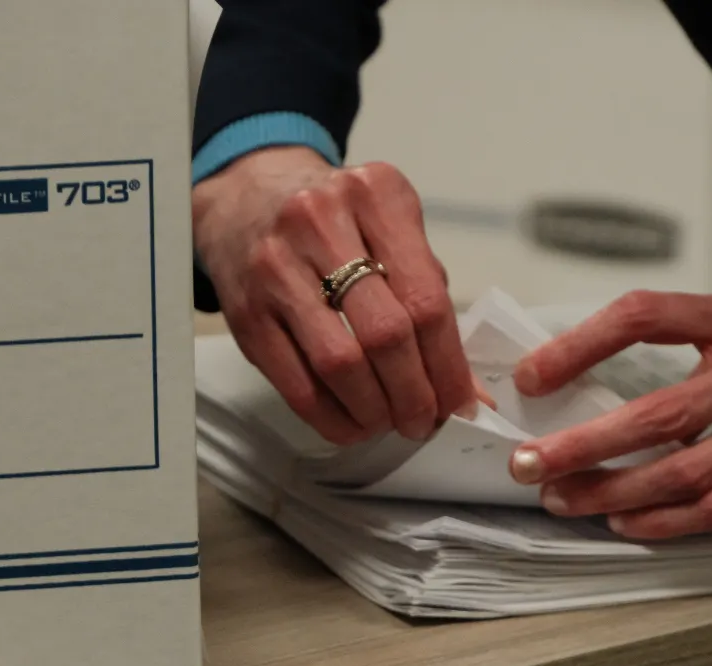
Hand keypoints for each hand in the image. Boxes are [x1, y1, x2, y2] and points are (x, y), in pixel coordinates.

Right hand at [193, 146, 480, 444]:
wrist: (247, 196)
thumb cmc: (336, 221)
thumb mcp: (390, 229)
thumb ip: (429, 297)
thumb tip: (467, 392)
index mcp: (376, 195)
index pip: (426, 299)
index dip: (448, 366)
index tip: (460, 405)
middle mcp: (321, 222)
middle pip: (385, 334)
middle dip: (414, 395)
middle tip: (422, 422)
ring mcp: (275, 267)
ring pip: (340, 364)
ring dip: (373, 411)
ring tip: (388, 423)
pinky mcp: (244, 312)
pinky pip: (295, 383)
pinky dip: (331, 417)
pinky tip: (351, 424)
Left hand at [506, 290, 711, 538]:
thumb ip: (687, 343)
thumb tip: (588, 379)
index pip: (646, 316)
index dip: (580, 345)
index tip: (532, 377)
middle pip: (658, 411)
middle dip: (582, 444)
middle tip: (529, 463)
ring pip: (687, 470)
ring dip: (615, 491)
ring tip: (564, 499)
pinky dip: (669, 521)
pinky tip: (626, 523)